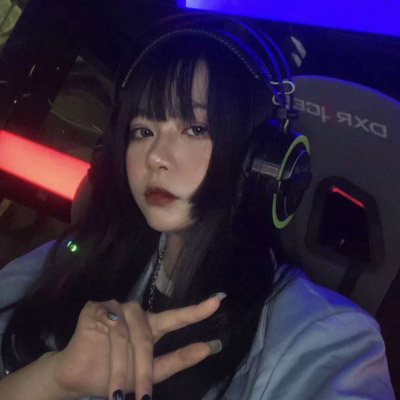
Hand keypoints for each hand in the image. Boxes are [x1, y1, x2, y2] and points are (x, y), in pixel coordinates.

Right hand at [51, 295, 223, 399]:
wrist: (76, 379)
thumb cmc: (114, 375)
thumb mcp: (150, 373)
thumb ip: (179, 359)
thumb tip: (211, 347)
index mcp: (151, 325)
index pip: (176, 317)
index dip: (197, 310)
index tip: (218, 302)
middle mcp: (135, 313)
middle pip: (147, 336)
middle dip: (143, 370)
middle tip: (143, 397)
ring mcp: (116, 307)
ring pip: (127, 337)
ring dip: (122, 369)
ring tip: (117, 394)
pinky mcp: (96, 308)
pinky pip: (108, 327)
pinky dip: (107, 350)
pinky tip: (99, 356)